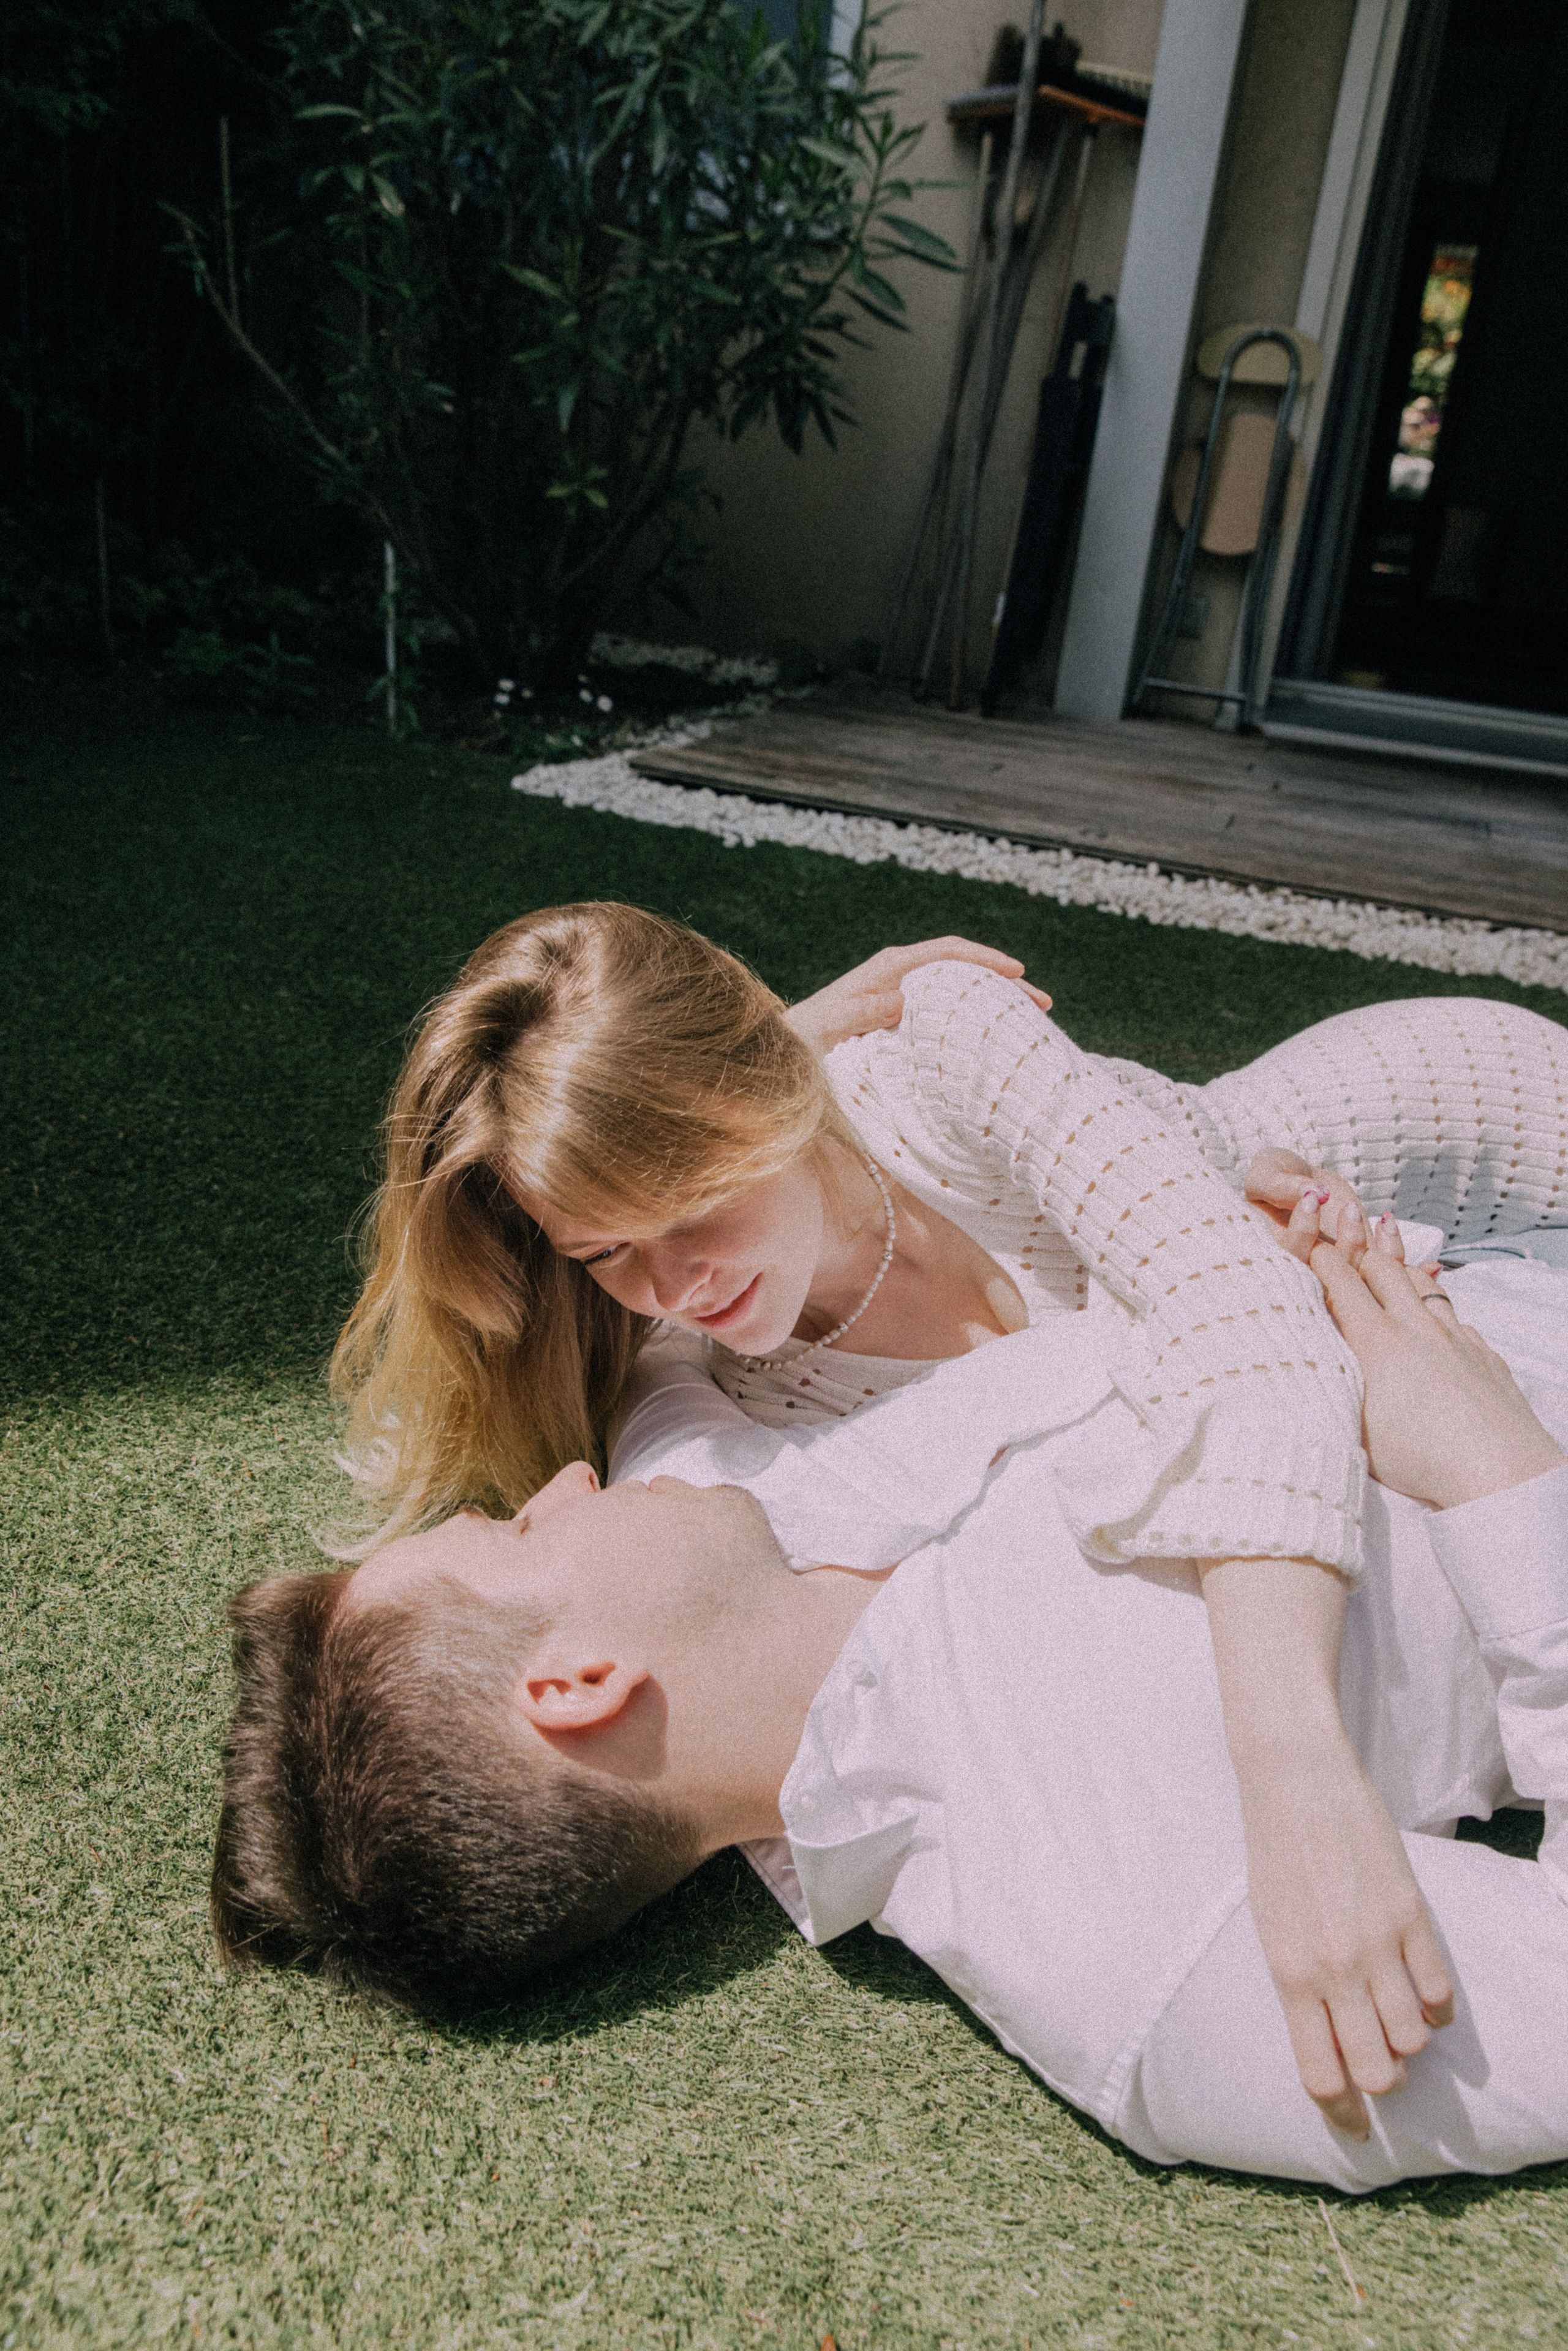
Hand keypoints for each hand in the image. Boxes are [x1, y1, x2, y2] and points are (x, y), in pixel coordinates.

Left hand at [784, 939, 1051, 1057]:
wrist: (785, 1055)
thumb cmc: (801, 1041)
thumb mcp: (825, 1028)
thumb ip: (856, 1013)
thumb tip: (901, 1001)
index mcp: (887, 970)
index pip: (946, 953)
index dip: (984, 959)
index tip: (1017, 973)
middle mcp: (899, 978)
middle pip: (963, 969)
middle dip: (1003, 982)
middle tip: (1043, 1003)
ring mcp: (905, 999)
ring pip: (960, 992)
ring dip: (995, 1004)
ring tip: (1032, 1023)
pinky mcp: (905, 1022)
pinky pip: (949, 1015)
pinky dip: (976, 1022)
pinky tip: (996, 1042)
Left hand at [1237, 1736, 1453, 2137]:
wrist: (1295, 1781)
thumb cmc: (1275, 1855)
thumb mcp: (1271, 1929)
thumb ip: (1300, 1989)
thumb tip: (1332, 2046)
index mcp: (1289, 1975)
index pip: (1321, 2076)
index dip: (1343, 2114)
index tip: (1357, 2127)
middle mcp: (1334, 1968)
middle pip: (1378, 2072)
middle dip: (1383, 2083)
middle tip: (1382, 2067)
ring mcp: (1377, 1943)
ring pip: (1414, 2040)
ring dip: (1409, 2043)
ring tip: (1397, 2021)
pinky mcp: (1411, 1915)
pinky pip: (1440, 1993)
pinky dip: (1436, 2006)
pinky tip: (1421, 1990)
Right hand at [1244, 1147, 1374, 1267]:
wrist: (1305, 1185)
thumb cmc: (1276, 1177)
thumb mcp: (1265, 1173)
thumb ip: (1278, 1185)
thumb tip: (1313, 1193)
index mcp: (1274, 1254)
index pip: (1290, 1261)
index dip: (1303, 1233)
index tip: (1311, 1197)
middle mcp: (1306, 1270)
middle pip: (1329, 1280)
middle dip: (1344, 1243)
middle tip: (1343, 1207)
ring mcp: (1338, 1270)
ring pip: (1359, 1277)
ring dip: (1361, 1241)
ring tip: (1351, 1209)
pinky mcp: (1363, 1263)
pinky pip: (1386, 1271)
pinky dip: (1392, 1248)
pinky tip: (1385, 1220)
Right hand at [1310, 1221, 1565, 1508]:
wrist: (1499, 1470)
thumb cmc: (1422, 1460)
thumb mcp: (1355, 1423)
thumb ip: (1334, 1381)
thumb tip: (1312, 1362)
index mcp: (1375, 1342)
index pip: (1341, 1281)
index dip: (1319, 1257)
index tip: (1306, 1246)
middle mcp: (1415, 1328)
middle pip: (1381, 1269)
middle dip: (1356, 1248)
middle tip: (1341, 1232)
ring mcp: (1454, 1336)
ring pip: (1420, 1283)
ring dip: (1397, 1263)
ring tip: (1384, 1239)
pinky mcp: (1482, 1352)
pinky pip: (1452, 1313)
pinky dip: (1434, 1301)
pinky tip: (1431, 1308)